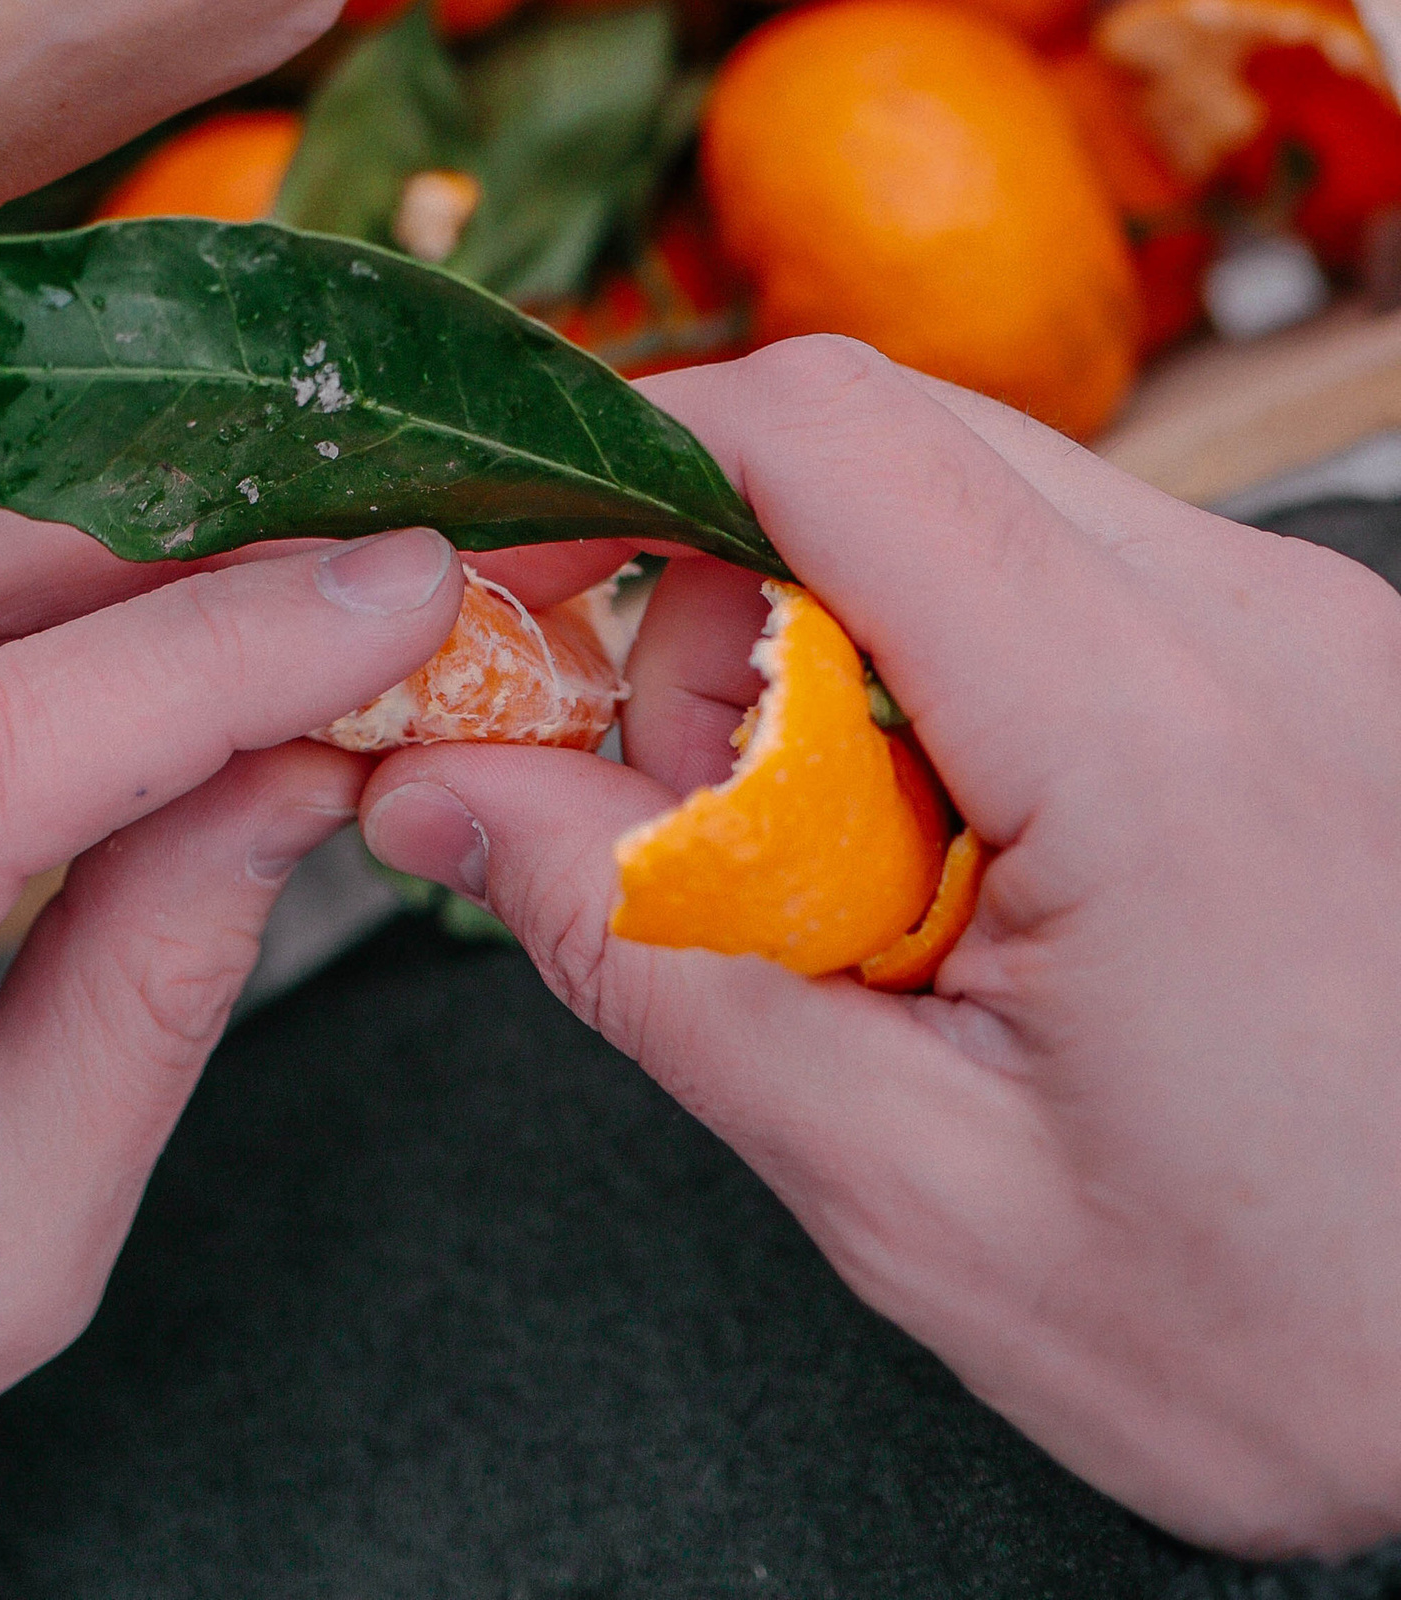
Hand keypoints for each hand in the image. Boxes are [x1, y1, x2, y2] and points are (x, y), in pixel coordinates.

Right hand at [359, 339, 1400, 1558]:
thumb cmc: (1309, 1331)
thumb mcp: (926, 1200)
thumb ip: (658, 963)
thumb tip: (450, 795)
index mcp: (1152, 736)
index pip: (824, 433)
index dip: (622, 464)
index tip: (521, 581)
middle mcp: (1254, 624)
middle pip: (884, 441)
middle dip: (723, 591)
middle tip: (699, 813)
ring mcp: (1309, 627)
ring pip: (976, 497)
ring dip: (844, 636)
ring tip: (863, 875)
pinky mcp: (1324, 657)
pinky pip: (1076, 568)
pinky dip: (963, 668)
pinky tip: (979, 859)